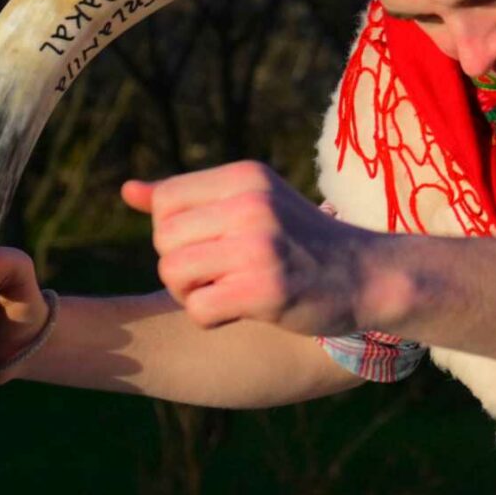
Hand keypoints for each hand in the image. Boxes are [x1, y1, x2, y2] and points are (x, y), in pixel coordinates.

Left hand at [125, 161, 376, 336]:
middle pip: (163, 240)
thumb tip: (126, 190)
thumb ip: (190, 198)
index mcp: (247, 176)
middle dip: (181, 265)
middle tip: (221, 274)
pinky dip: (211, 318)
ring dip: (191, 293)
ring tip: (229, 291)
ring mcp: (259, 246)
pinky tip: (243, 310)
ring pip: (173, 273)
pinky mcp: (265, 288)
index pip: (165, 201)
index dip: (176, 231)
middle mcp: (252, 203)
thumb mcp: (253, 203)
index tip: (212, 244)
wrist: (369, 275)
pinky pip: (198, 308)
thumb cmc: (302, 242)